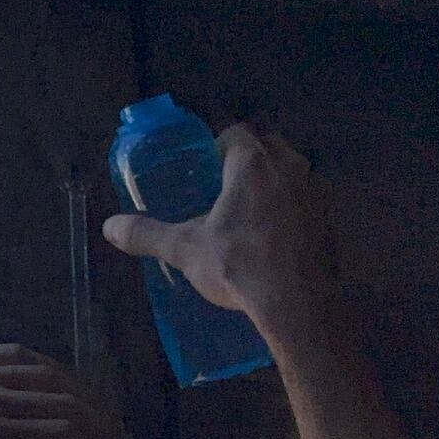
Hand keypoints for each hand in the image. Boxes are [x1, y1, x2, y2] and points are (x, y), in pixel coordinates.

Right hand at [101, 124, 336, 333]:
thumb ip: (147, 234)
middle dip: (246, 160)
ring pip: (290, 172)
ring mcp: (315, 191)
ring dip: (271, 183)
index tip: (204, 168)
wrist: (299, 304)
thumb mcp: (185, 250)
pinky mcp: (329, 218)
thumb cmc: (239, 266)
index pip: (235, 133)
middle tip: (223, 188)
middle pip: (266, 147)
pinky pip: (305, 199)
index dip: (217, 146)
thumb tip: (109, 226)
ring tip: (247, 212)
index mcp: (252, 163)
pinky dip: (290, 208)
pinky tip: (273, 237)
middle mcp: (289, 166)